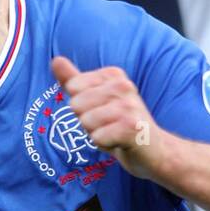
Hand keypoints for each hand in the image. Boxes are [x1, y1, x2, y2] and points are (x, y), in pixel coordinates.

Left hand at [51, 56, 169, 179]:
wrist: (153, 150)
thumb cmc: (120, 125)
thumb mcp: (95, 100)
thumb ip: (74, 80)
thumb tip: (56, 60)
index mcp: (114, 75)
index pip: (73, 88)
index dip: (82, 107)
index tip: (102, 112)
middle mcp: (124, 86)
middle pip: (76, 105)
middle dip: (87, 122)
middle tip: (108, 126)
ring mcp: (129, 106)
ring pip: (86, 122)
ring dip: (97, 134)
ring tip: (114, 134)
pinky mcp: (132, 127)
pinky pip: (97, 137)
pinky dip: (105, 145)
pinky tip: (120, 143)